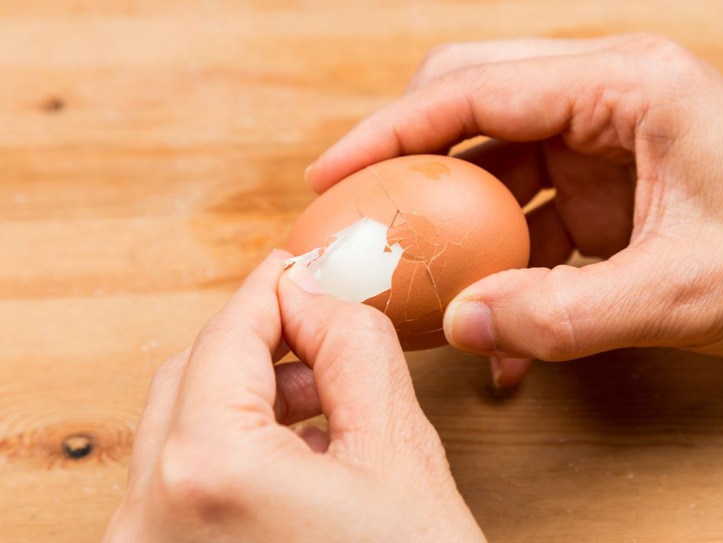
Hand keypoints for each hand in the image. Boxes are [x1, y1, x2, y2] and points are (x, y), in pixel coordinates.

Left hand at [103, 251, 484, 541]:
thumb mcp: (401, 452)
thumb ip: (354, 348)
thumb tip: (318, 294)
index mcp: (207, 476)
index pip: (228, 334)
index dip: (273, 288)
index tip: (302, 267)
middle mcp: (150, 521)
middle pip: (192, 373)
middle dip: (261, 341)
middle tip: (323, 331)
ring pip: (183, 424)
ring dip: (251, 394)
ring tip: (326, 404)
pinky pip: (183, 478)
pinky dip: (235, 445)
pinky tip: (298, 453)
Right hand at [305, 33, 722, 384]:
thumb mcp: (685, 290)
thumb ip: (568, 314)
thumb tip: (461, 325)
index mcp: (625, 84)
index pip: (475, 91)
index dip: (390, 132)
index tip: (332, 176)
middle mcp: (601, 99)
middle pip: (467, 103)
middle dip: (404, 157)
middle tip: (357, 212)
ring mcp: (596, 144)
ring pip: (486, 161)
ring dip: (445, 219)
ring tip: (407, 272)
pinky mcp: (597, 189)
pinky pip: (522, 213)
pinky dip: (495, 263)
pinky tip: (490, 321)